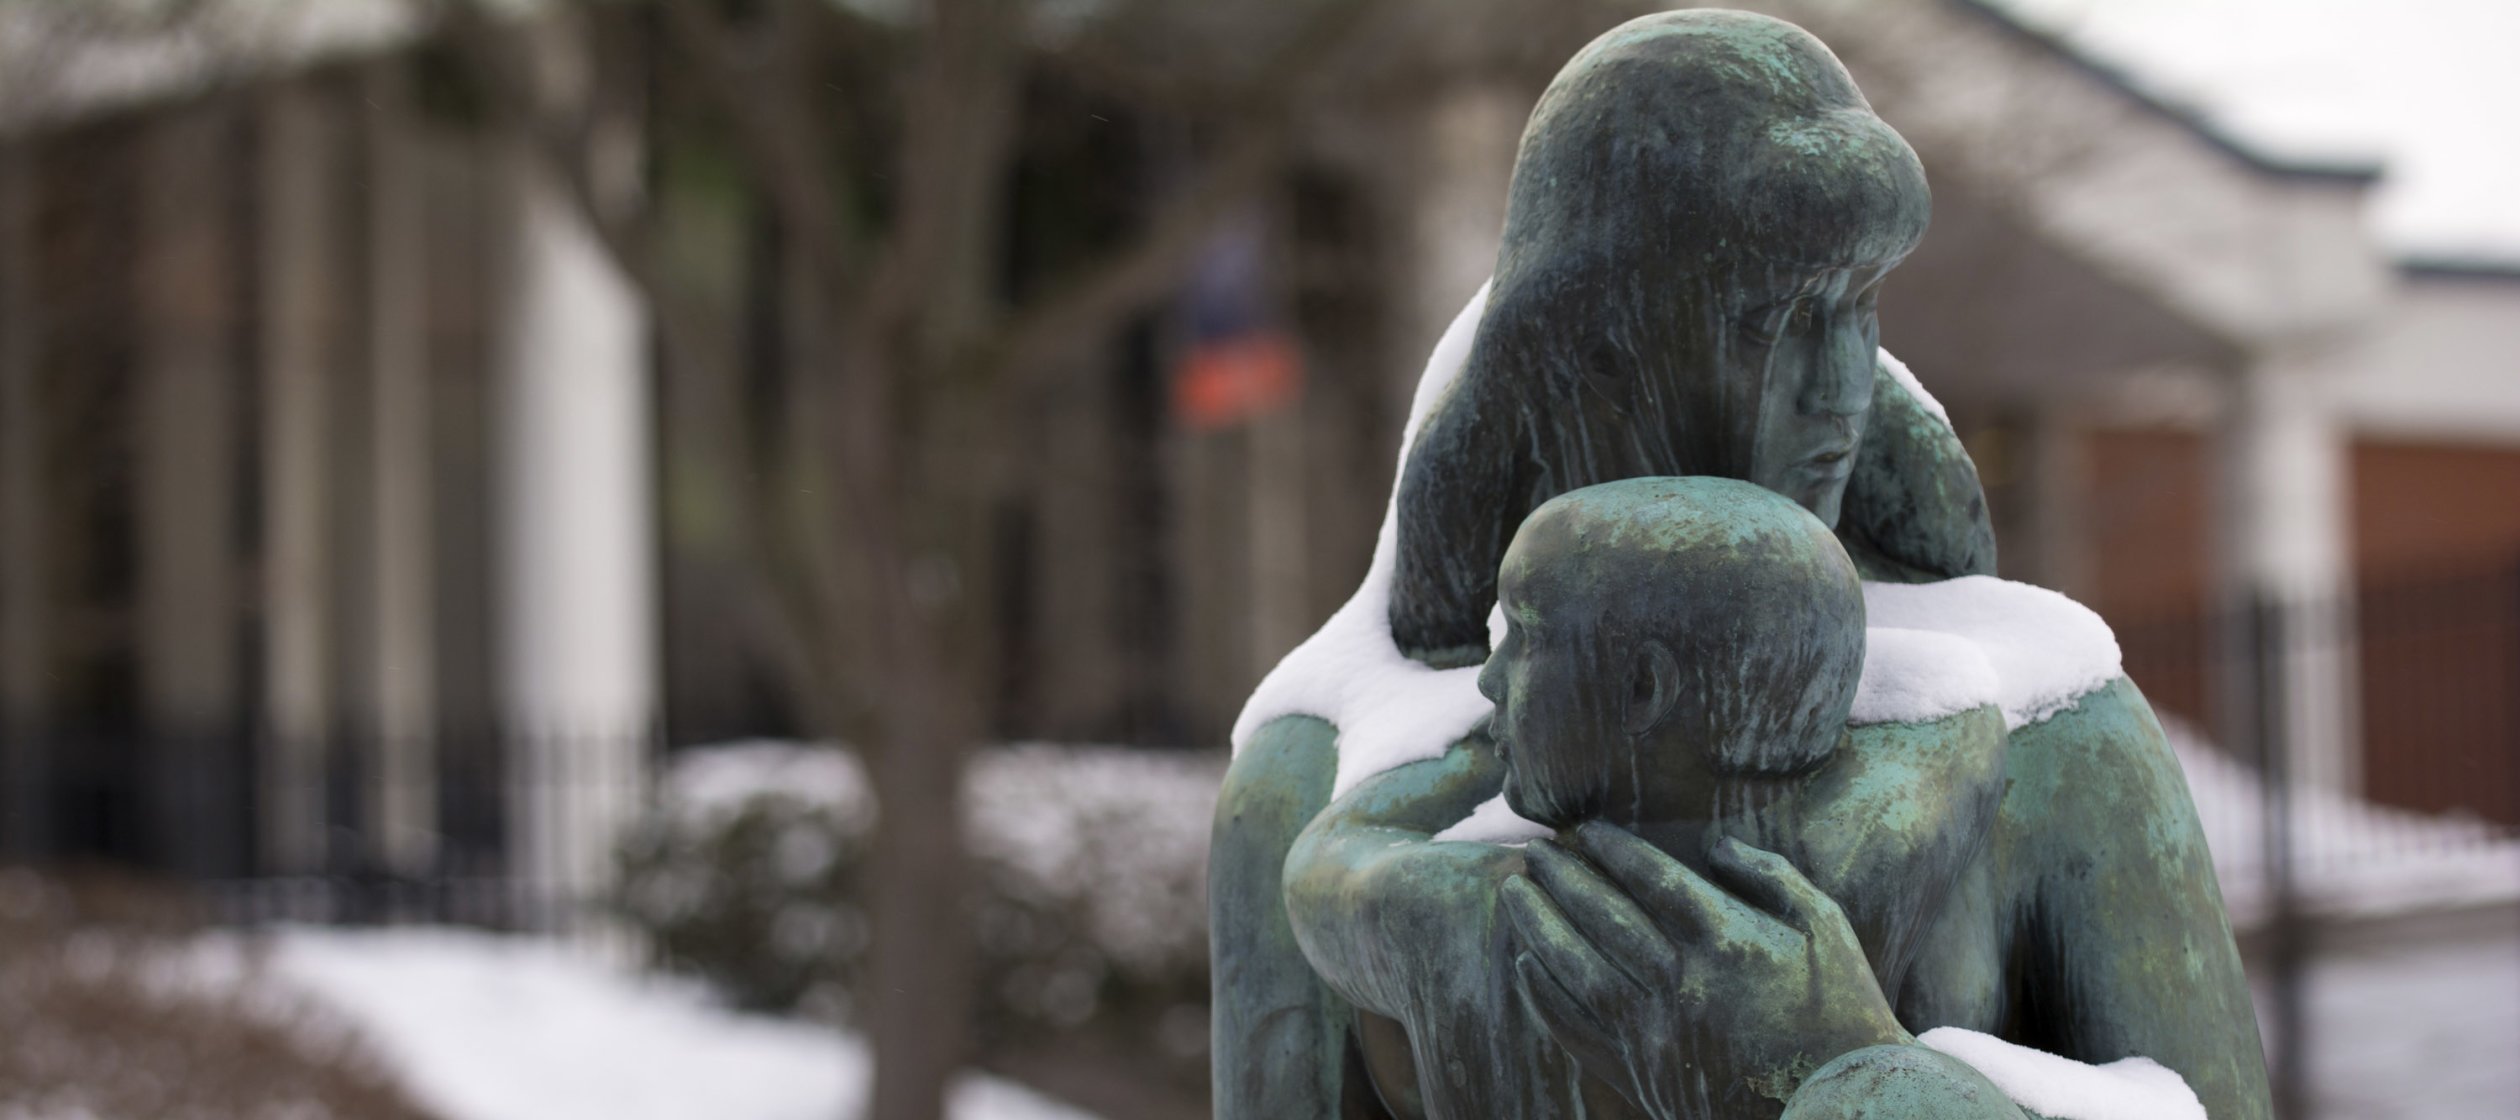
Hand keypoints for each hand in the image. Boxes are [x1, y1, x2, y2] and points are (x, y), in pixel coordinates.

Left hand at [1503, 823, 1907, 1118]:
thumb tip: (1715, 842)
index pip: (1651, 879)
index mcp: (1728, 940)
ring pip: (1580, 968)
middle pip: (1604, 917)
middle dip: (1562, 878)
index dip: (1611, 849)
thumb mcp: (1826, 927)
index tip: (1582, 829)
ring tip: (1514, 892)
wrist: (1842, 1104)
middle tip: (1532, 849)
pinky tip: (1526, 967)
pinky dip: (1549, 999)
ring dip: (1540, 926)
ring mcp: (1660, 1031)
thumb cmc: (1843, 1009)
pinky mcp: (1647, 1073)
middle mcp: (1684, 982)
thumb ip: (1771, 875)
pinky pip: (1582, 1030)